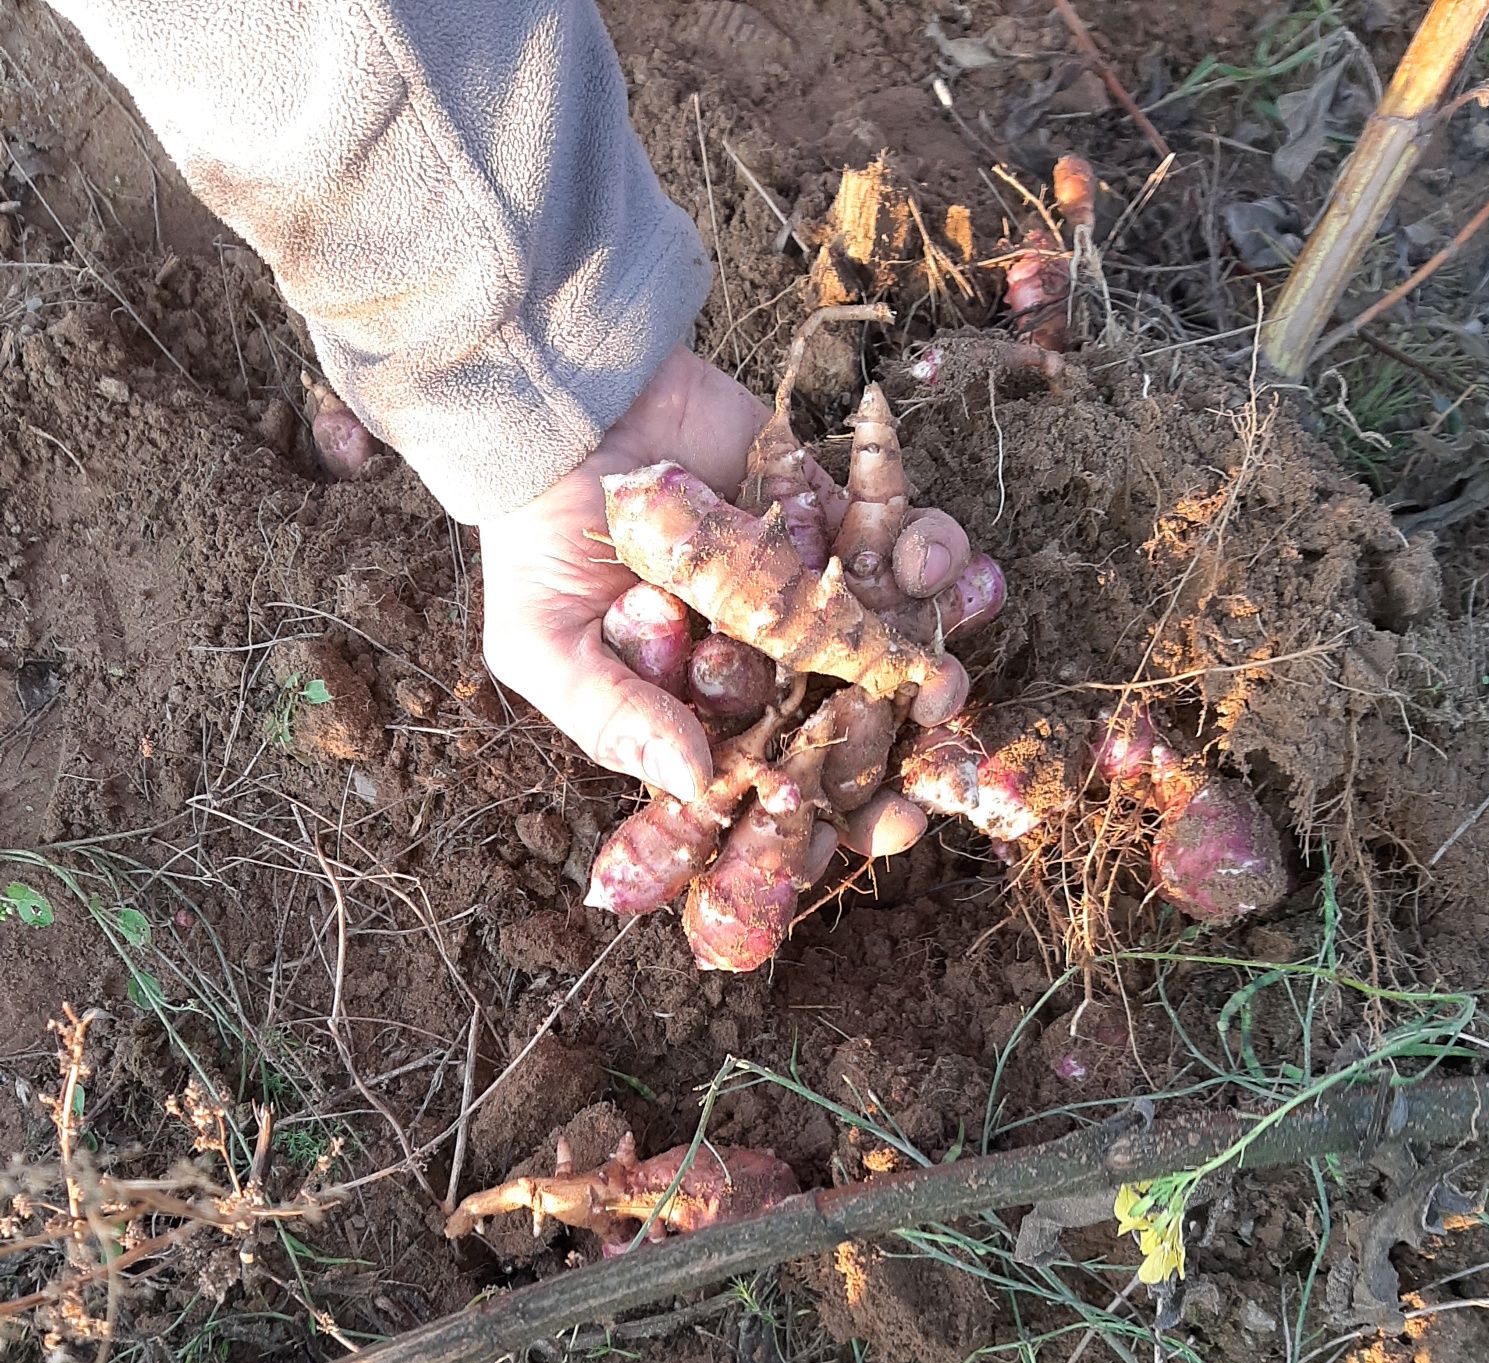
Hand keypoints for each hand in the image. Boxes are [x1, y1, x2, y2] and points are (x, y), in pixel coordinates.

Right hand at [478, 347, 982, 824]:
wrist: (562, 403)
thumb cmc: (536, 542)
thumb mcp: (543, 646)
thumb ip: (613, 717)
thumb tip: (696, 781)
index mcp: (704, 714)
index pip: (777, 785)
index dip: (830, 818)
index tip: (880, 828)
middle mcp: (766, 663)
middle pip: (851, 728)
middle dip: (902, 753)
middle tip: (936, 768)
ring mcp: (806, 590)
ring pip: (893, 639)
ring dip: (930, 656)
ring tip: (946, 677)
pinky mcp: (834, 514)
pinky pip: (901, 541)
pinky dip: (933, 554)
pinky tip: (933, 566)